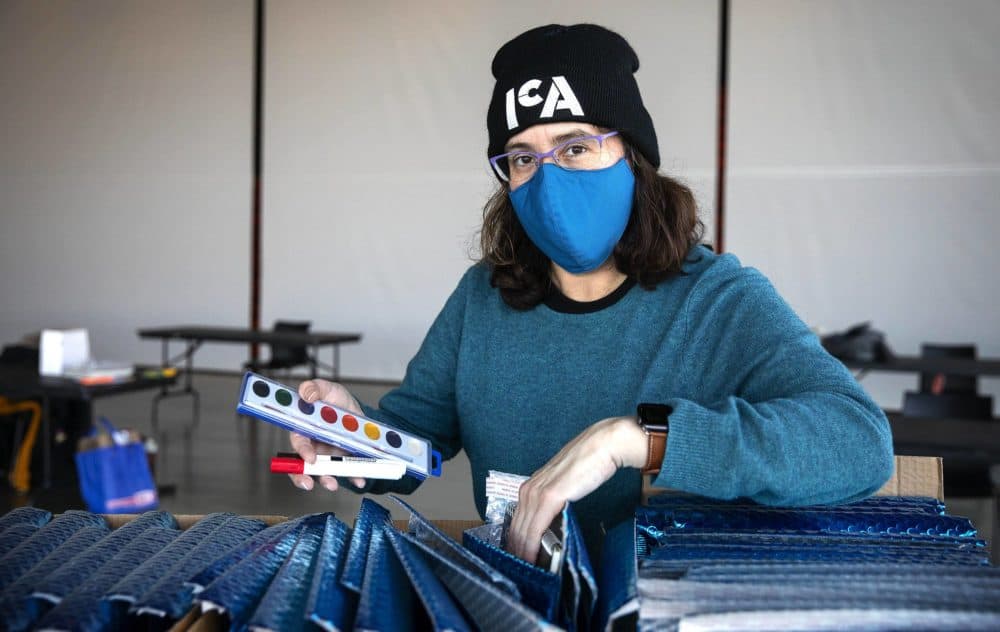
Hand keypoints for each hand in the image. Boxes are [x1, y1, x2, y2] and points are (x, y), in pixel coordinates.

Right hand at [288, 379, 366, 491]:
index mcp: (305, 428)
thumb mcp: (328, 389)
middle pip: (303, 464)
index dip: (300, 451)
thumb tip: (306, 392)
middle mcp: (313, 445)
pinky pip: (346, 472)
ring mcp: (328, 455)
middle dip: (304, 476)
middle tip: (309, 482)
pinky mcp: (343, 460)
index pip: (298, 442)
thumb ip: (315, 388)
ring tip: (333, 485)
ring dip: (326, 480)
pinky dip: (352, 478)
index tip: (309, 458)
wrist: (355, 409)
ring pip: (322, 472)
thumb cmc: (336, 400)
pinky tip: (359, 480)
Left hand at [507, 416, 646, 563]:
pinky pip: (535, 528)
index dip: (517, 542)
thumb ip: (556, 503)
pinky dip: (531, 546)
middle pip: (516, 528)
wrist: (601, 446)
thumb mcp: (565, 487)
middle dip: (517, 551)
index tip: (520, 559)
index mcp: (531, 487)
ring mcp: (537, 493)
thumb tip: (554, 524)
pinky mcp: (549, 497)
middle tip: (521, 571)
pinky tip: (532, 559)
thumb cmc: (588, 464)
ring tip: (526, 570)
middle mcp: (529, 490)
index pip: (517, 521)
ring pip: (522, 531)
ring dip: (522, 552)